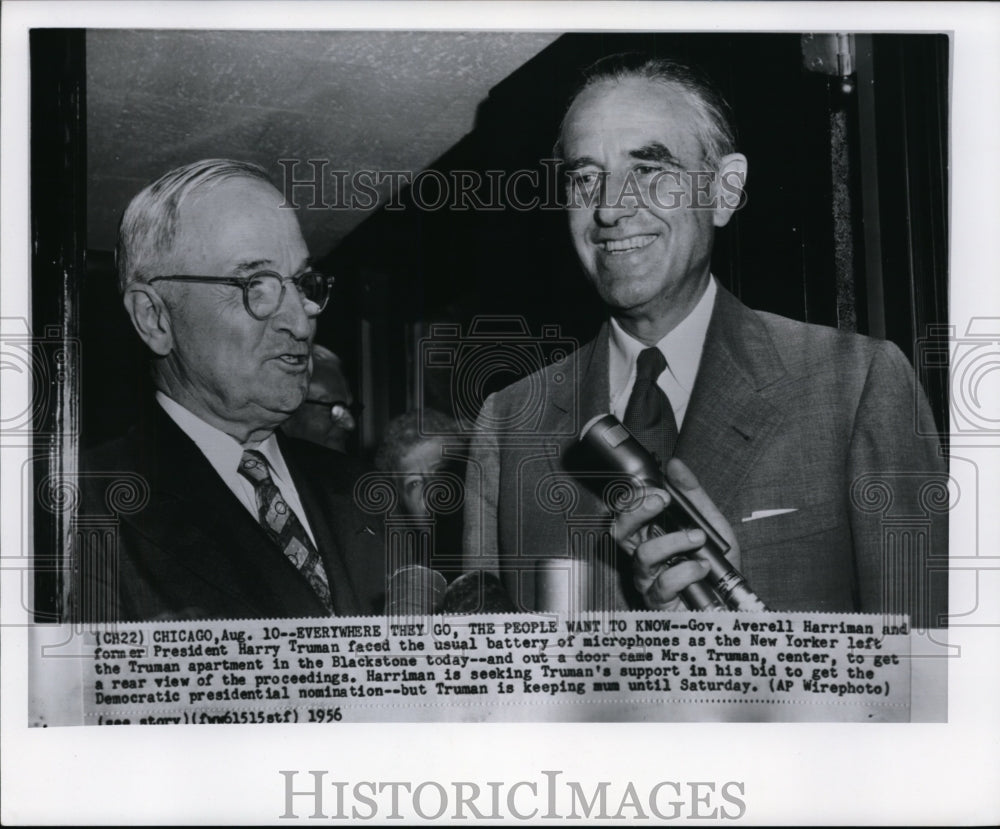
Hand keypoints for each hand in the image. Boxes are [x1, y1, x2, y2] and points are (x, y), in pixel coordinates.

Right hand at [613, 458, 740, 609]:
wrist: (733, 602)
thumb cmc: (716, 566)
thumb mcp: (710, 522)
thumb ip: (692, 494)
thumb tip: (675, 465)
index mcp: (652, 534)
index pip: (628, 511)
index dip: (636, 498)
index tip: (660, 491)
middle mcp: (645, 554)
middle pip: (619, 530)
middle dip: (636, 511)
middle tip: (661, 502)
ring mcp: (648, 579)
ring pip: (643, 555)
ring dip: (673, 542)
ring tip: (697, 538)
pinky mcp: (658, 602)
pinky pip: (663, 583)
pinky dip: (686, 571)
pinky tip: (701, 568)